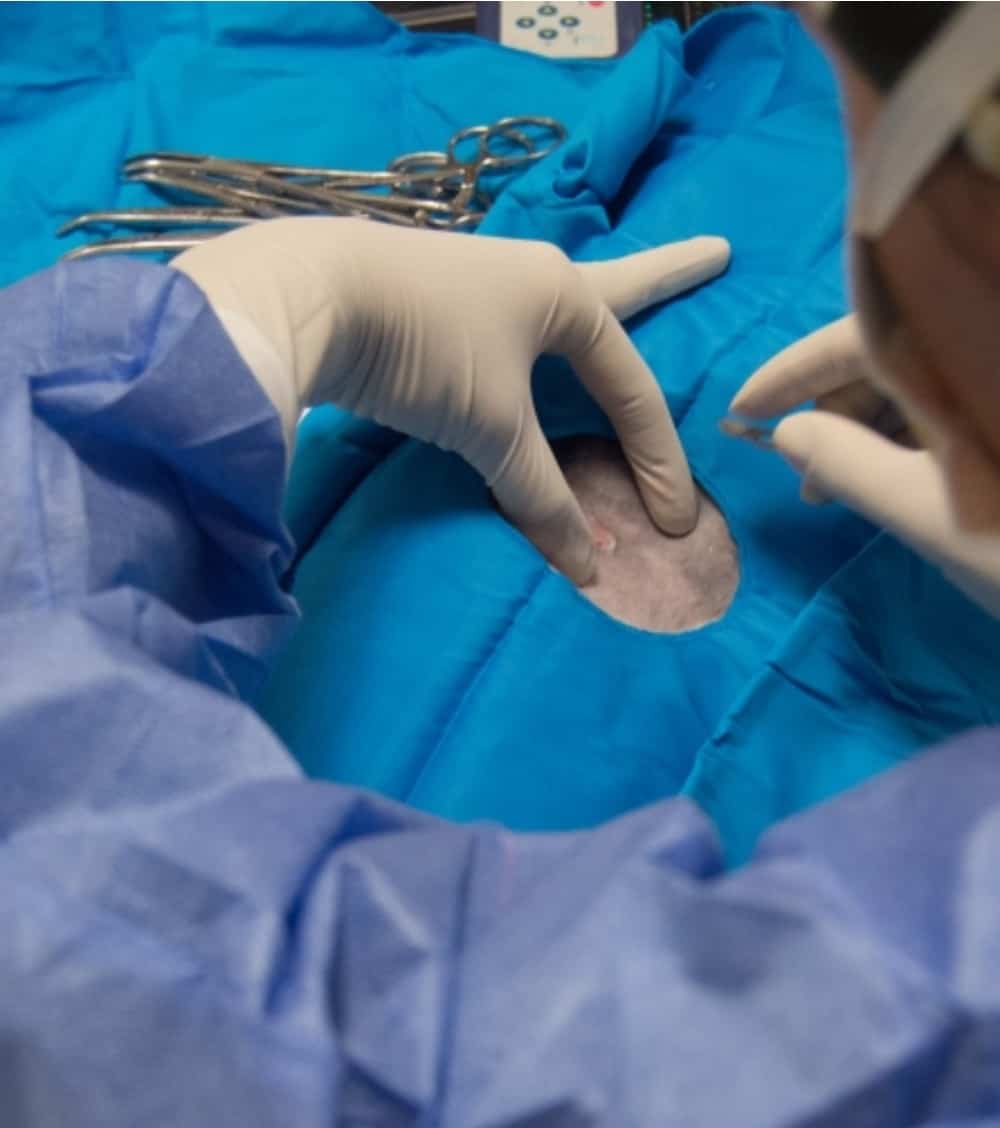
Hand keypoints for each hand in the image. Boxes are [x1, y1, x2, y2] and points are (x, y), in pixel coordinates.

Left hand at [178, 219, 729, 584]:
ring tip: (623, 303)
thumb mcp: (493, 430)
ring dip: (593, 322)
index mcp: (566, 295)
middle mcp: (532, 277)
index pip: (633, 388)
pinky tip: (529, 345)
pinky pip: (509, 341)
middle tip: (716, 254)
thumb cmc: (425, 350)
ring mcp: (482, 287)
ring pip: (556, 319)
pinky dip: (532, 357)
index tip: (674, 523)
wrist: (310, 298)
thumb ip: (542, 497)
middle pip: (617, 293)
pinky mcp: (435, 308)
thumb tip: (587, 565)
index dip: (658, 462)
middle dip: (668, 277)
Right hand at [727, 317, 999, 616]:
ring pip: (931, 375)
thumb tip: (787, 431)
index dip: (797, 367)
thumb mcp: (930, 515)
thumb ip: (848, 464)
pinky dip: (917, 434)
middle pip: (902, 344)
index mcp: (970, 354)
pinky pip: (961, 402)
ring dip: (873, 423)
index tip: (738, 409)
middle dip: (835, 402)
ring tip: (832, 489)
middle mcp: (986, 351)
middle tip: (796, 472)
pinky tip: (888, 478)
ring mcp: (997, 390)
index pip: (868, 328)